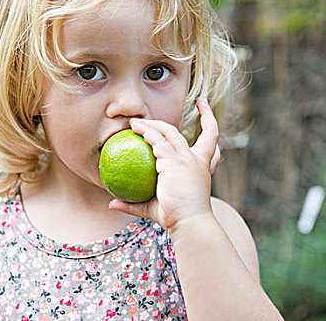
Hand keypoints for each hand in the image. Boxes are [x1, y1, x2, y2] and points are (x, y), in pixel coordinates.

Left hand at [108, 97, 219, 230]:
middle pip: (206, 131)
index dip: (213, 128)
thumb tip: (111, 203)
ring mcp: (186, 159)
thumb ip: (134, 202)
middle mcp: (197, 160)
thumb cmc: (175, 218)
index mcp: (201, 168)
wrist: (189, 223)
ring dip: (155, 124)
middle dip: (206, 114)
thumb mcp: (155, 207)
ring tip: (138, 121)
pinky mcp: (174, 161)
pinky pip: (157, 141)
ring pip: (171, 132)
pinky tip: (134, 129)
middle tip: (201, 101)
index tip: (211, 116)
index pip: (213, 144)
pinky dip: (145, 133)